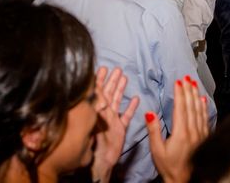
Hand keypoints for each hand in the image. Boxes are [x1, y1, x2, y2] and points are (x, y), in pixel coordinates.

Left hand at [92, 67, 139, 182]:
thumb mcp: (93, 120)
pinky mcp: (120, 129)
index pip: (97, 91)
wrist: (100, 161)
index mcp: (96, 110)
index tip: (102, 67)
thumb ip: (97, 105)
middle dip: (111, 80)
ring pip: (117, 101)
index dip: (99, 79)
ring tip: (124, 77)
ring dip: (120, 89)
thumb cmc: (93, 142)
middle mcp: (103, 113)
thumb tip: (100, 91)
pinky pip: (126, 116)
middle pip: (108, 93)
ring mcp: (112, 120)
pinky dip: (131, 107)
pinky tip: (136, 99)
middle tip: (116, 68)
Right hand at [146, 76, 209, 182]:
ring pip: (199, 110)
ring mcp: (200, 134)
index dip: (179, 93)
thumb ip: (154, 130)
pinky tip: (203, 100)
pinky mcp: (205, 137)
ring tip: (194, 84)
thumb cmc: (169, 167)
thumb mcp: (156, 150)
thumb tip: (149, 112)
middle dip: (188, 90)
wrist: (185, 180)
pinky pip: (205, 118)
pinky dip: (203, 107)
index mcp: (181, 133)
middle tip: (187, 77)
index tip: (178, 82)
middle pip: (191, 106)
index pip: (180, 108)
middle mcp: (193, 131)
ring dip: (196, 95)